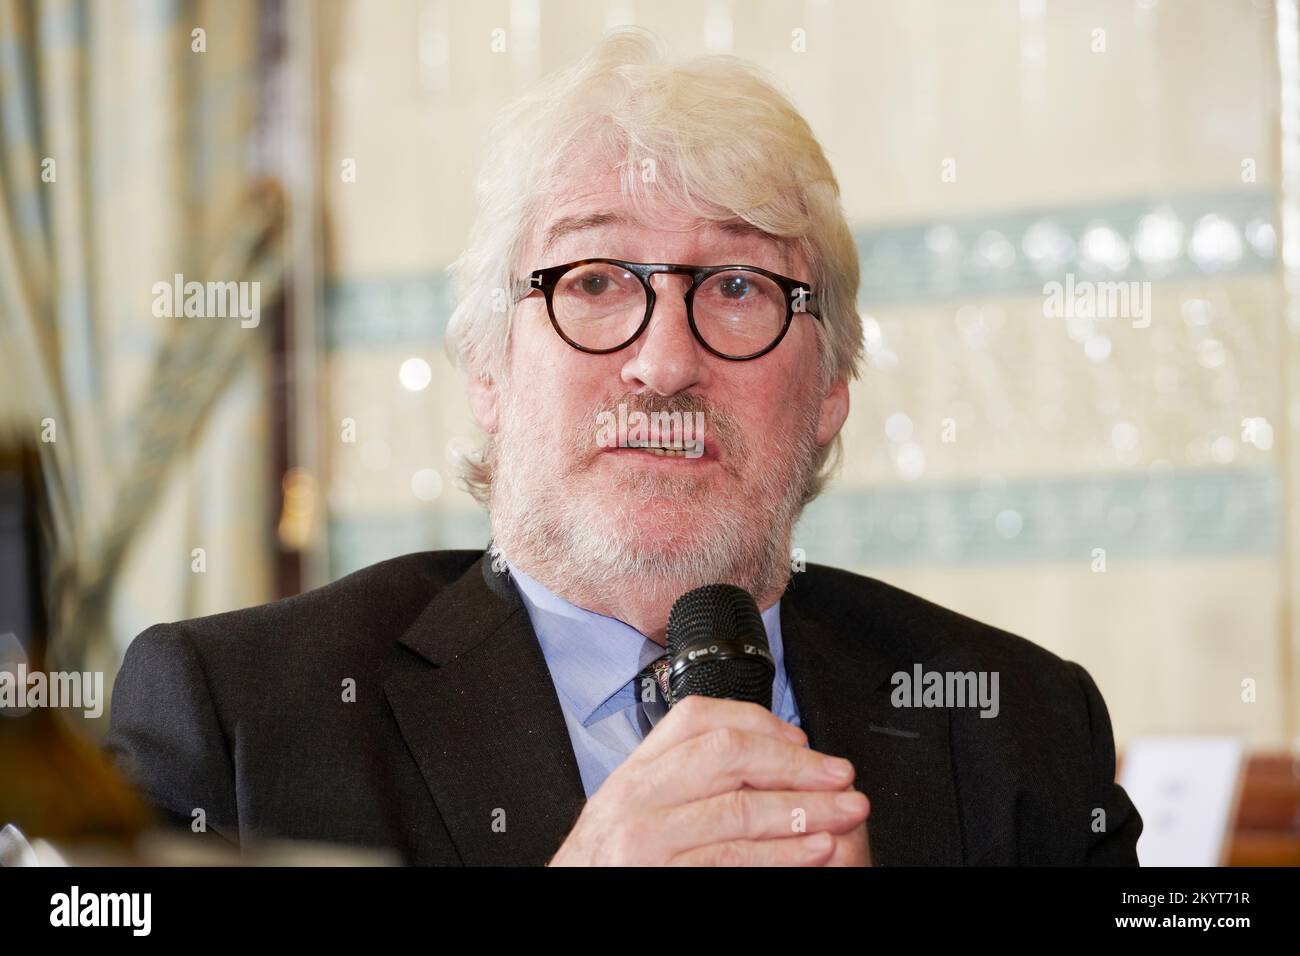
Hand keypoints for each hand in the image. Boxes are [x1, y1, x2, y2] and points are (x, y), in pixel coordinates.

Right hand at [547, 695, 870, 865]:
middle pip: (729, 753)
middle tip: (840, 775)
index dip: (761, 722)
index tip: (802, 741)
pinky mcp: (655, 874)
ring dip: (805, 808)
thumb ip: (686, 784)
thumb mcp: (637, 812)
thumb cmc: (609, 869)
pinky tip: (816, 848)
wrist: (566, 913)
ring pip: (739, 806)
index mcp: (636, 771)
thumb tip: (766, 764)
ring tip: (846, 811)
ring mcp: (643, 836)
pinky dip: (784, 852)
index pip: (699, 716)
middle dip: (796, 763)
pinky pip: (732, 857)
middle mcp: (635, 795)